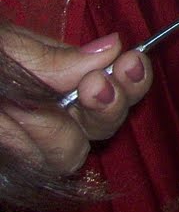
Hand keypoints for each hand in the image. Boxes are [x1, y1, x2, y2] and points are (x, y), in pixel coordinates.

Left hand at [0, 26, 153, 174]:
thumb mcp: (9, 48)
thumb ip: (53, 55)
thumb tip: (115, 45)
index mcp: (62, 74)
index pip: (120, 81)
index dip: (133, 79)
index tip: (128, 63)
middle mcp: (57, 110)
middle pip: (108, 123)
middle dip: (108, 106)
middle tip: (90, 89)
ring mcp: (35, 143)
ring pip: (74, 152)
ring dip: (52, 129)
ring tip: (16, 108)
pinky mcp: (18, 166)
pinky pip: (39, 166)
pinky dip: (25, 144)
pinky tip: (6, 125)